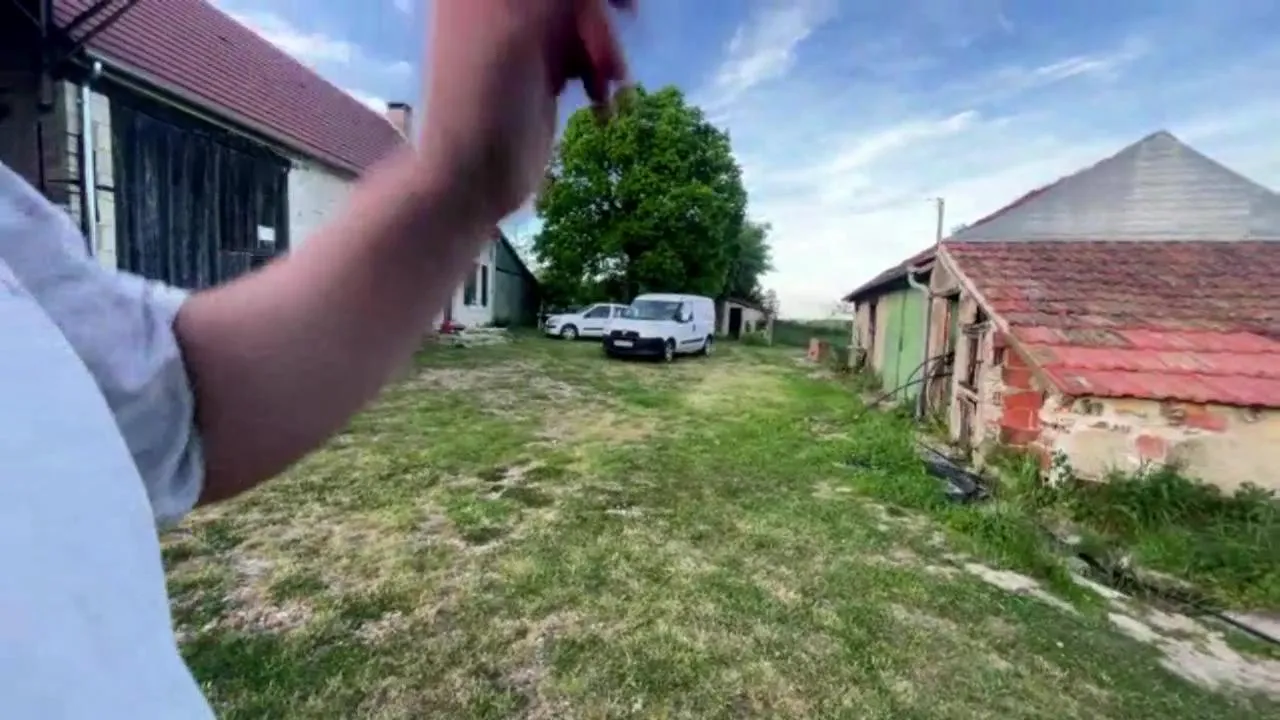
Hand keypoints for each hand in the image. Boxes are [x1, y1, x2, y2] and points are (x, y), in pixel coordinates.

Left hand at [418, 0, 631, 221]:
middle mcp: (497, 3)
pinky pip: (582, 49)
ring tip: (612, 82)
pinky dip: (598, 71)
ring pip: (582, 16)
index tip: (620, 4)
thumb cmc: (482, 105)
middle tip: (632, 15)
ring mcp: (520, 34)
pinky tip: (601, 103)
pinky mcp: (539, 68)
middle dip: (599, 10)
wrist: (470, 181)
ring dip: (605, 43)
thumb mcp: (520, 31)